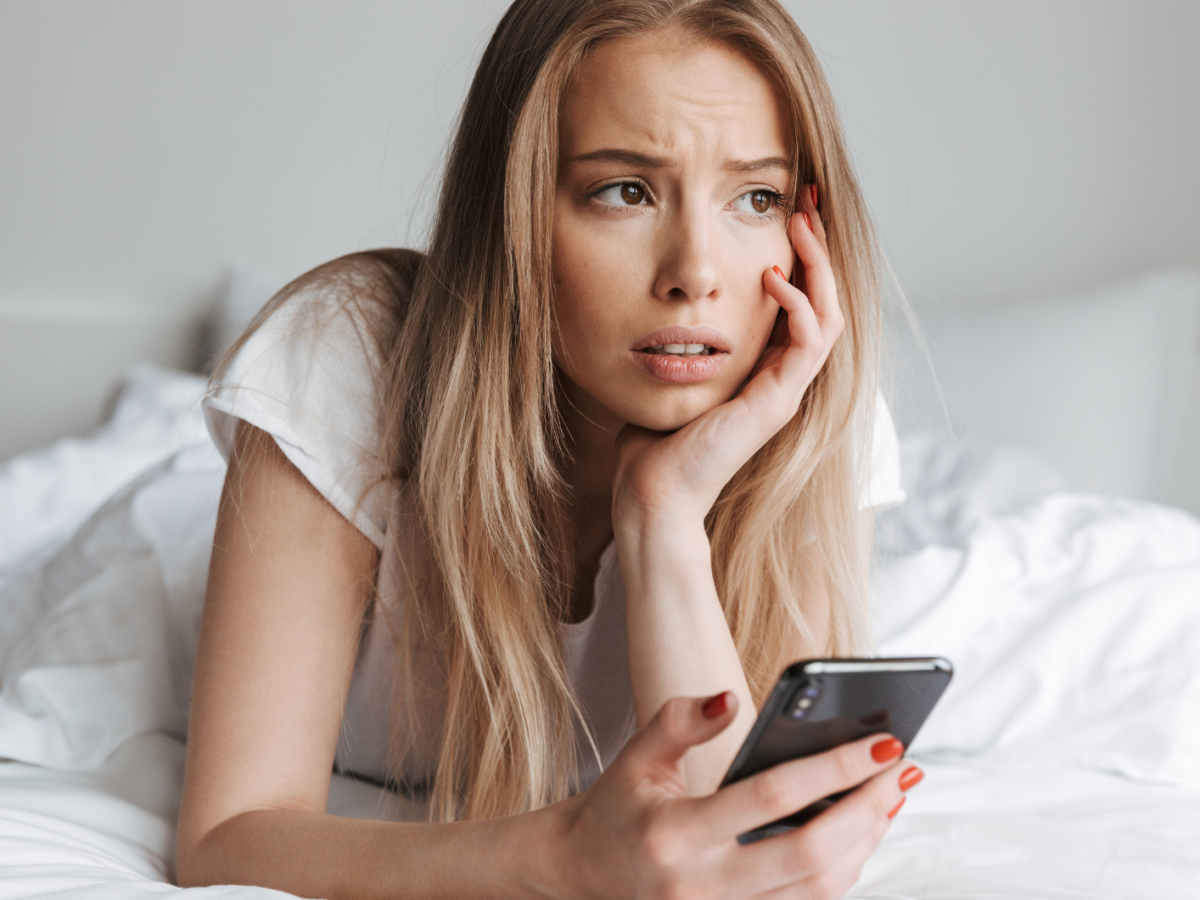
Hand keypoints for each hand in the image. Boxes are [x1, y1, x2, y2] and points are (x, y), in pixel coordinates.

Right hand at [547, 692, 913, 899]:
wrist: (583, 877)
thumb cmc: (617, 808)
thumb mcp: (635, 756)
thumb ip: (678, 720)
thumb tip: (731, 698)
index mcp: (674, 834)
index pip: (768, 797)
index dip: (831, 769)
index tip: (880, 742)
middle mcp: (701, 886)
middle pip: (808, 856)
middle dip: (867, 811)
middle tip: (903, 768)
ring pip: (817, 891)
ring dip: (866, 842)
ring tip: (891, 793)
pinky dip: (844, 870)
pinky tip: (861, 831)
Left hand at [612, 185, 842, 533]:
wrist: (651, 489)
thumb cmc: (652, 439)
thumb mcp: (672, 371)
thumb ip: (681, 341)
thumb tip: (665, 305)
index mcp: (764, 370)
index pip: (801, 302)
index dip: (800, 256)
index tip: (787, 209)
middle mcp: (783, 378)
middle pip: (825, 300)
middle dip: (819, 247)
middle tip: (806, 201)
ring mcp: (786, 391)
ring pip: (830, 314)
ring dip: (819, 265)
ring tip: (800, 223)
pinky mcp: (778, 402)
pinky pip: (810, 341)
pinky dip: (799, 304)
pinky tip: (772, 276)